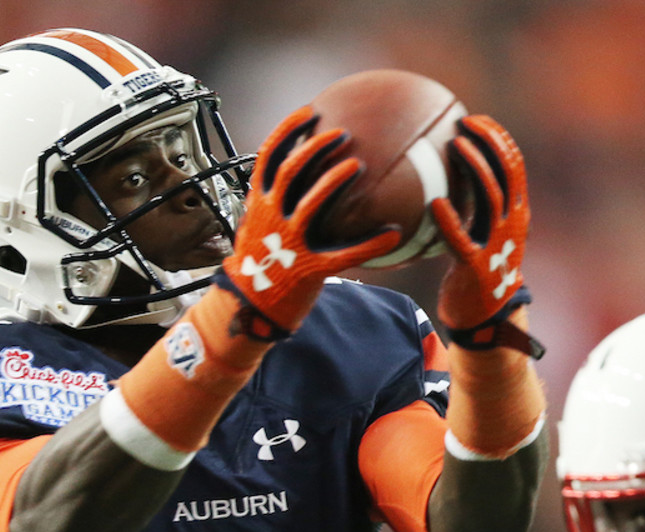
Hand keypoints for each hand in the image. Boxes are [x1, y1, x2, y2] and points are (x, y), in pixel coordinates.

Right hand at [220, 105, 400, 333]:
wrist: (250, 306)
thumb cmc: (260, 263)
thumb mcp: (259, 226)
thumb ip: (277, 202)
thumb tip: (301, 178)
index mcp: (259, 204)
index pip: (269, 158)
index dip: (288, 131)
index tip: (309, 112)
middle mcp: (271, 218)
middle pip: (291, 172)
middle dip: (315, 147)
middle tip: (342, 134)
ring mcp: (289, 243)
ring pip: (310, 204)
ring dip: (334, 181)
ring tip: (358, 165)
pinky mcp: (308, 269)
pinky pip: (345, 253)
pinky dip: (371, 243)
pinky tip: (394, 233)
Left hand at [430, 116, 541, 356]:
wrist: (486, 317)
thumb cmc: (478, 268)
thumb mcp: (482, 232)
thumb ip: (474, 204)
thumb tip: (446, 170)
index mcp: (516, 213)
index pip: (514, 166)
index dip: (497, 138)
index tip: (475, 119)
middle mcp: (512, 224)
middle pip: (506, 174)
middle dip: (489, 142)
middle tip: (463, 123)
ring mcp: (497, 245)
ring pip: (491, 198)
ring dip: (474, 168)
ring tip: (454, 146)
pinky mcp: (477, 267)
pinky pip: (463, 240)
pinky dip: (451, 220)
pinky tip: (435, 203)